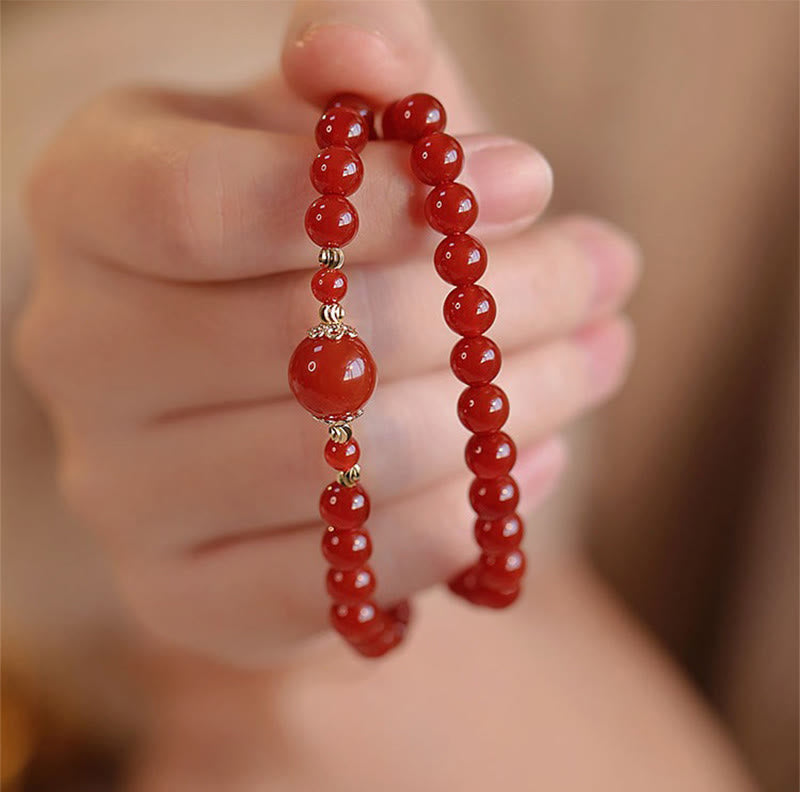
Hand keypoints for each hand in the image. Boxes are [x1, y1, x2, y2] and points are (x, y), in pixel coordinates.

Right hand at [15, 0, 638, 665]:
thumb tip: (358, 51)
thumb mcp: (332, 120)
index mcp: (92, 207)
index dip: (386, 198)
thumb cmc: (319, 227)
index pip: (204, 207)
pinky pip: (339, 581)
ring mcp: (124, 490)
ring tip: (591, 360)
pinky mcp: (186, 591)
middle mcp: (82, 354)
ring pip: (337, 466)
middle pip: (300, 342)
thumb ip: (355, 50)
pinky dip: (456, 526)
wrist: (279, 377)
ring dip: (500, 414)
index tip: (530, 181)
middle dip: (490, 307)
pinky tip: (527, 466)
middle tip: (601, 273)